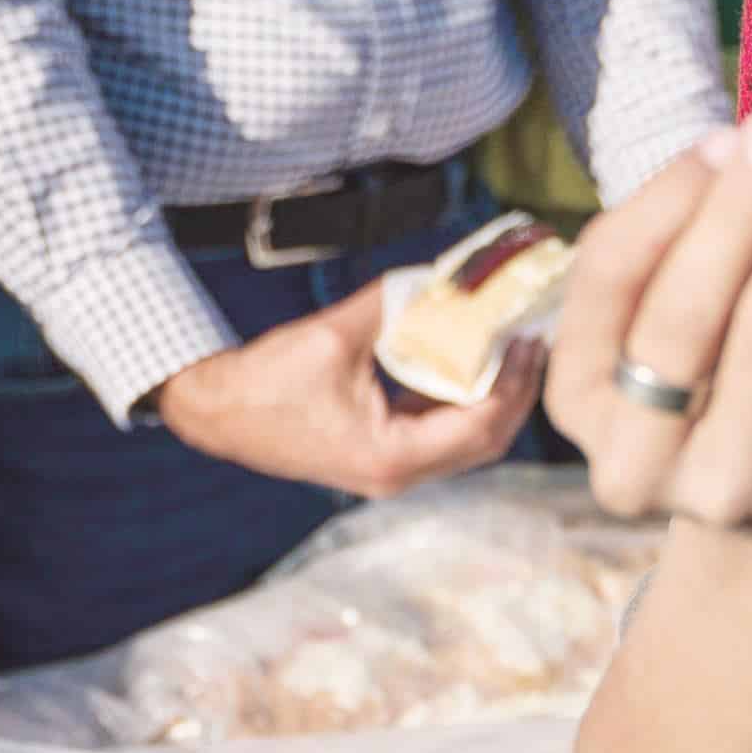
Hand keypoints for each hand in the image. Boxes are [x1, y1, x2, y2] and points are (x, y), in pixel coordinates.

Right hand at [153, 293, 545, 499]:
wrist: (217, 411)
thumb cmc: (267, 380)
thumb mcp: (334, 334)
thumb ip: (393, 306)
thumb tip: (443, 277)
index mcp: (391, 456)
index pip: (479, 425)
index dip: (512, 381)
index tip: (528, 339)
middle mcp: (397, 475)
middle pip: (485, 442)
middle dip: (516, 393)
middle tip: (534, 343)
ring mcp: (390, 472)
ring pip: (467, 443)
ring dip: (494, 398)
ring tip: (513, 349)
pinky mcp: (381, 458)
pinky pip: (439, 434)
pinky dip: (461, 401)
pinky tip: (472, 362)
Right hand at [551, 111, 751, 567]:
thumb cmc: (725, 380)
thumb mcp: (677, 321)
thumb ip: (691, 239)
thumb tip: (751, 140)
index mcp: (577, 398)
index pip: (606, 282)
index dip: (665, 203)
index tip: (722, 137)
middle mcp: (634, 460)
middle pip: (684, 318)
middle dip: (739, 212)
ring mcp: (723, 486)